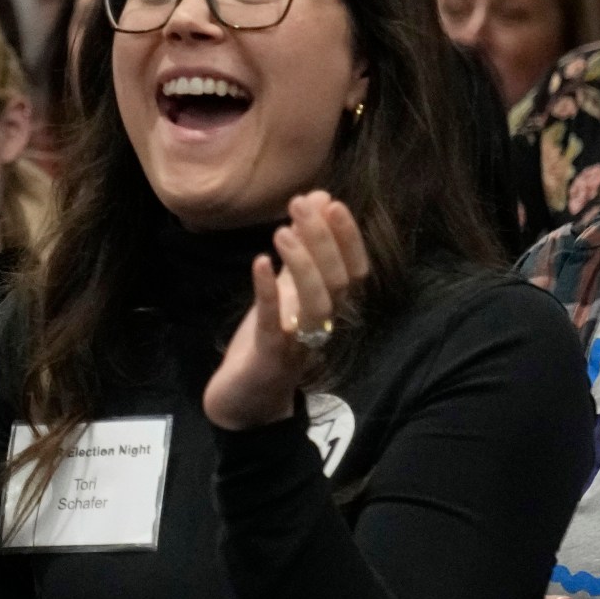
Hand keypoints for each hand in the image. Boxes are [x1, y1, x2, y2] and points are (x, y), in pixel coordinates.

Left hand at [203, 191, 370, 429]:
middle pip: (337, 281)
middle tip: (301, 204)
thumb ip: (305, 251)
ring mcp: (299, 342)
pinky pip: (274, 324)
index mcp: (329, 307)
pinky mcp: (271, 356)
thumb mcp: (287, 290)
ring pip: (316, 304)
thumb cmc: (270, 341)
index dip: (348, 237)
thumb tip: (320, 198)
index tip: (331, 201)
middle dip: (323, 240)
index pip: (354, 269)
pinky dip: (268, 292)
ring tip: (282, 230)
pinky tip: (259, 263)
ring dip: (303, 264)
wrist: (244, 400)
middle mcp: (322, 324)